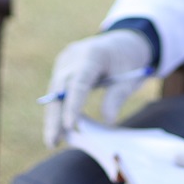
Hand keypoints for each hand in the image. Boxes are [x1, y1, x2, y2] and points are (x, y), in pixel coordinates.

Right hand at [42, 29, 152, 147]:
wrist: (123, 42)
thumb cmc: (128, 60)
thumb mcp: (130, 77)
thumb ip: (117, 96)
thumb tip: (108, 120)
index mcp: (92, 55)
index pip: (79, 82)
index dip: (73, 105)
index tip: (69, 126)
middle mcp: (72, 57)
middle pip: (59, 89)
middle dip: (55, 117)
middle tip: (53, 141)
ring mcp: (65, 62)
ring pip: (54, 93)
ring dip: (53, 117)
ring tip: (53, 141)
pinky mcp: (62, 69)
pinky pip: (57, 92)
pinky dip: (57, 110)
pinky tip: (57, 129)